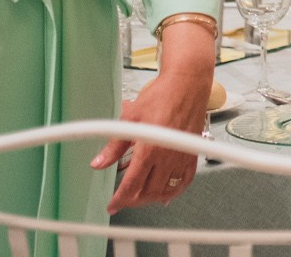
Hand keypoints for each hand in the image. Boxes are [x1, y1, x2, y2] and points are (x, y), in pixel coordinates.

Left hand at [95, 64, 211, 212]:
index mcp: (149, 150)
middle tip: (124, 200)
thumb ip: (114, 145)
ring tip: (141, 196)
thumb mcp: (130, 118)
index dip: (120, 199)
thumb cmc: (160, 96)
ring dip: (152, 197)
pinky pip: (186, 179)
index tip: (113, 206)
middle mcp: (168, 156)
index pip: (132, 185)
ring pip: (167, 189)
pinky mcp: (193, 151)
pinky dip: (176, 190)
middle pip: (149, 192)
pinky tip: (167, 193)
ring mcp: (182, 155)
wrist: (187, 83)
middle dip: (134, 200)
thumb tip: (98, 163)